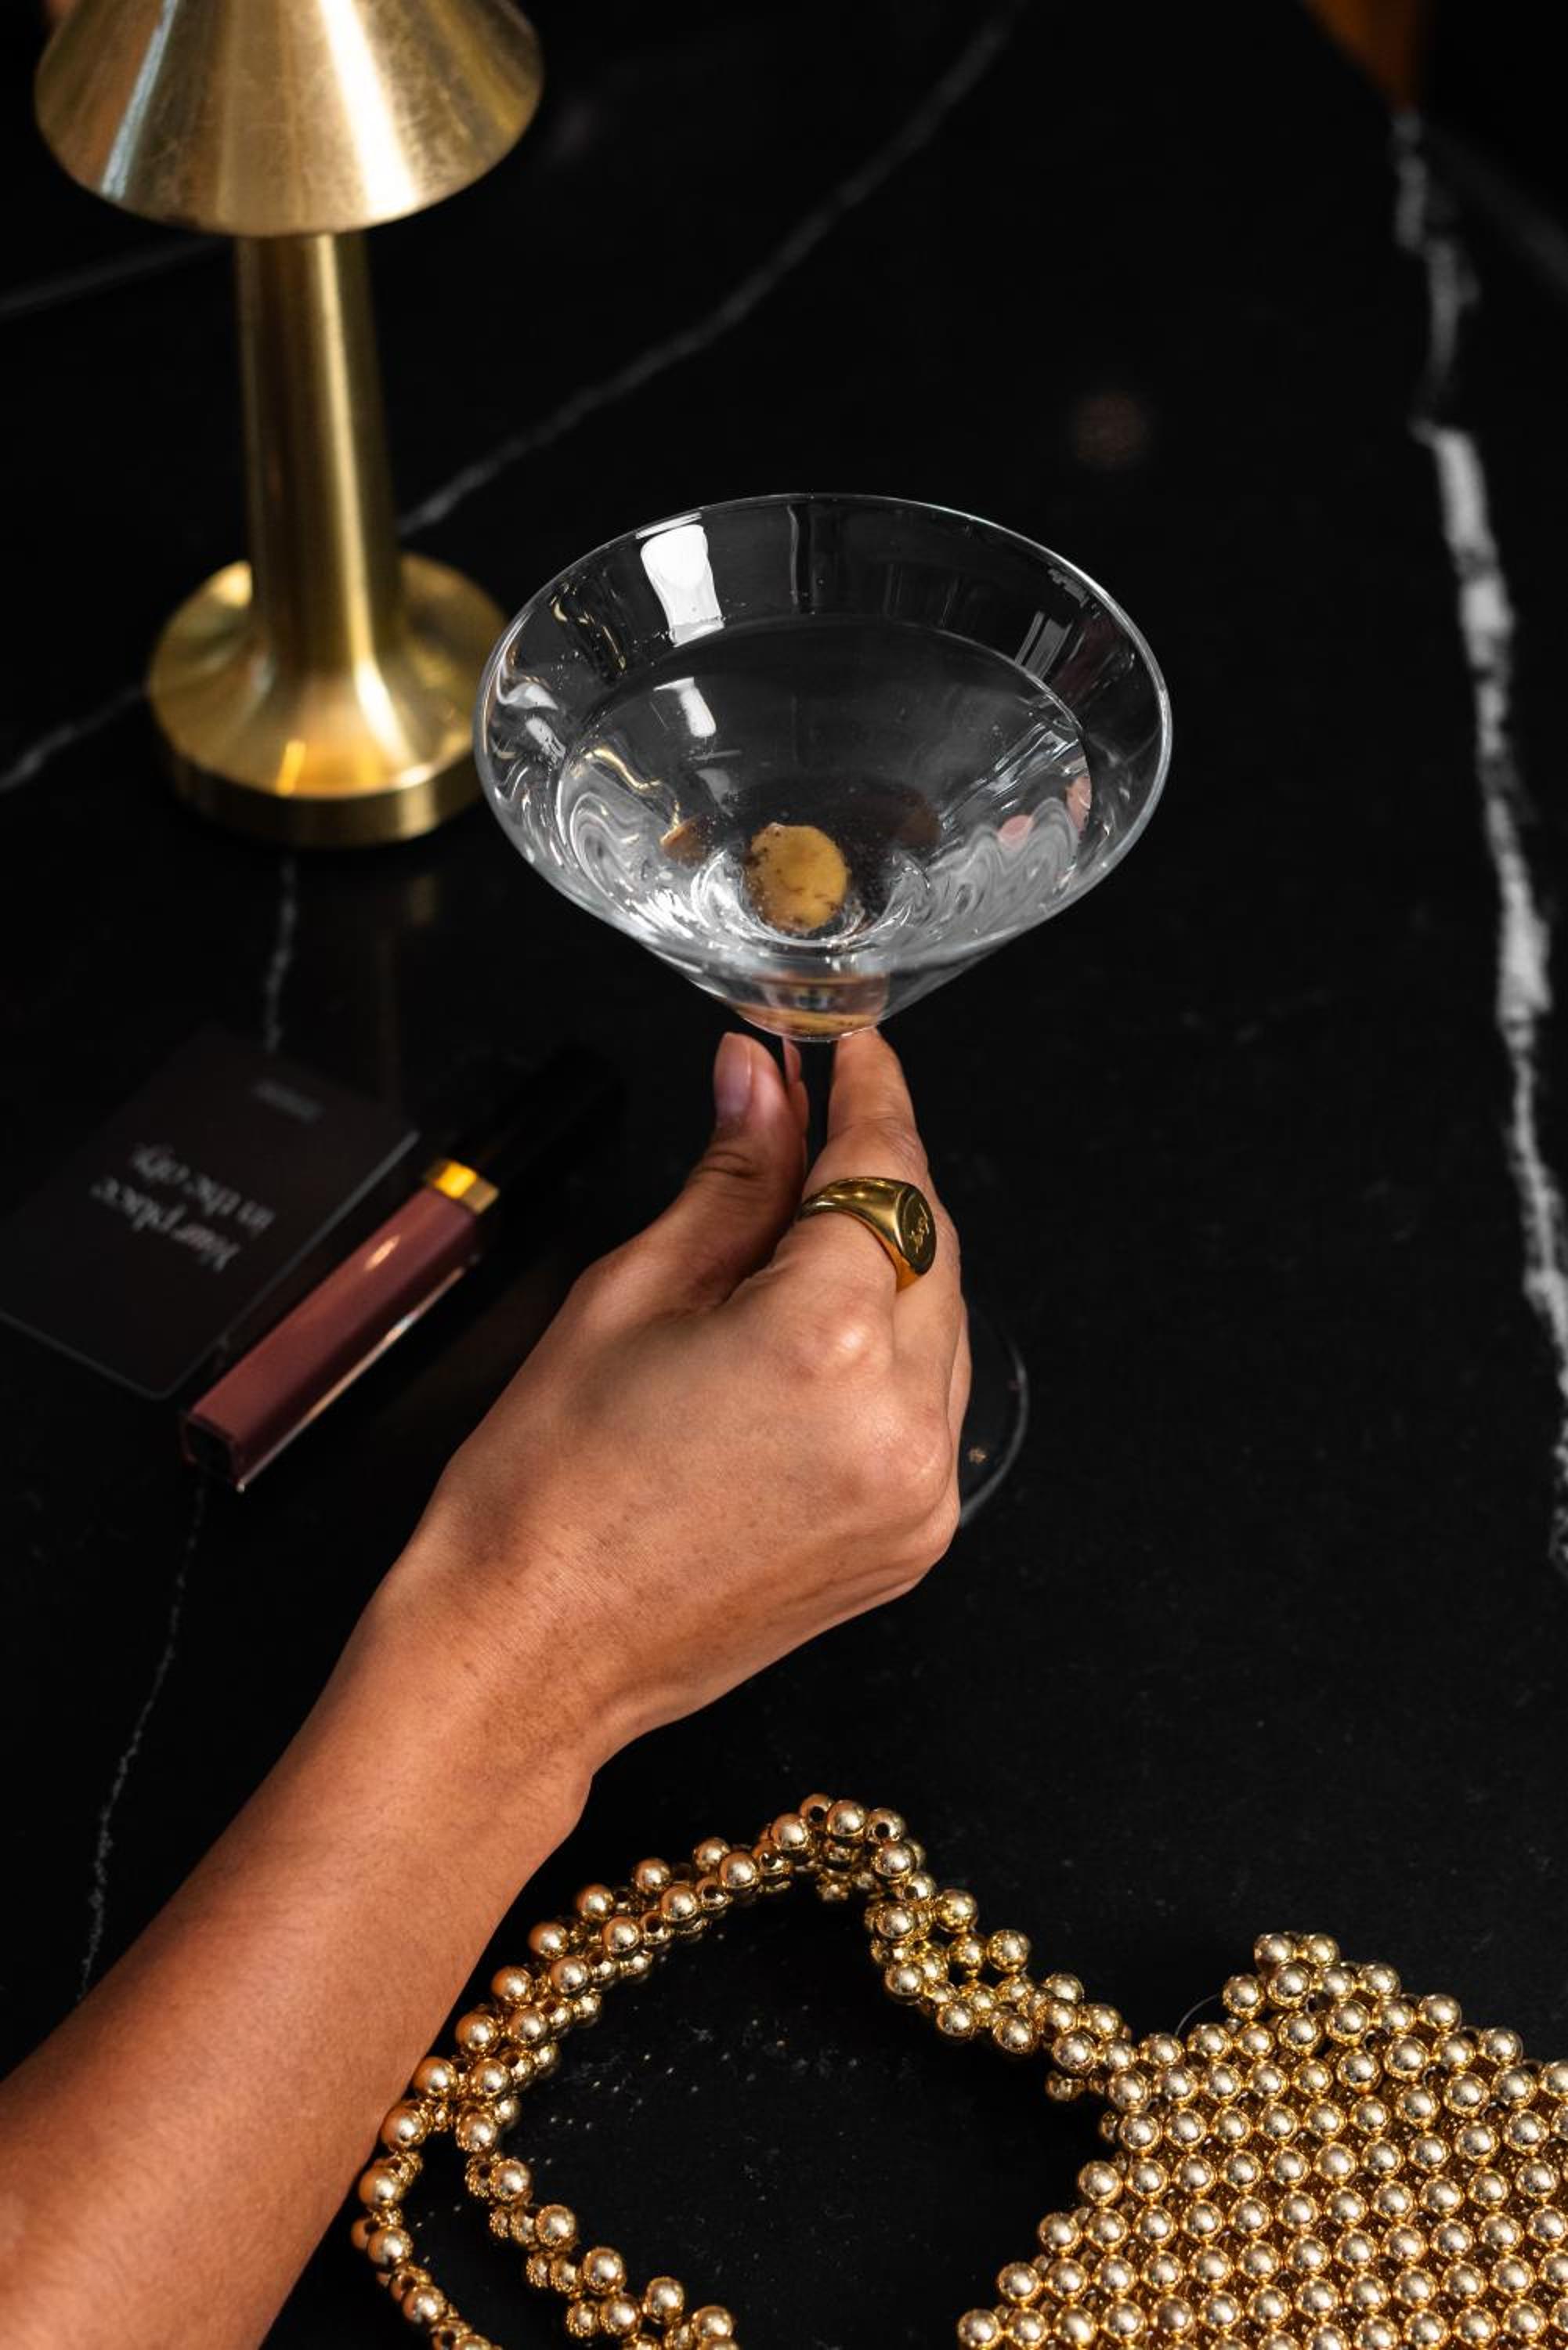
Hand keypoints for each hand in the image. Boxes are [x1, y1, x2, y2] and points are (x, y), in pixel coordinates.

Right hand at [391, 1029, 968, 1768]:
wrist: (529, 1654)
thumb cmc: (548, 1489)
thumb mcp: (629, 1295)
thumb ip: (730, 1178)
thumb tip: (762, 1080)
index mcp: (826, 1342)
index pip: (882, 1171)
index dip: (868, 1093)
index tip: (849, 1049)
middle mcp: (898, 1420)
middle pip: (927, 1241)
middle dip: (871, 1175)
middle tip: (801, 1127)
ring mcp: (919, 1493)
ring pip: (942, 1322)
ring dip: (888, 1262)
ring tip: (787, 1242)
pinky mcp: (914, 1541)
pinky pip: (931, 1406)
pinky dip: (891, 1352)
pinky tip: (812, 1337)